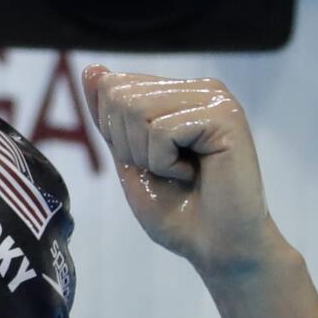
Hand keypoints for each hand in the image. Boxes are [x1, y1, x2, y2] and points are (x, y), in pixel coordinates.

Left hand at [81, 64, 288, 279]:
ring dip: (147, 157)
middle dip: (128, 146)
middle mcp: (199, 89)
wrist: (217, 247)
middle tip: (165, 171)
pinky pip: (161, 130)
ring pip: (137, 111)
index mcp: (178, 94)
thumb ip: (111, 117)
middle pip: (120, 97)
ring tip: (180, 173)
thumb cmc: (177, 212)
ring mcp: (215, 99)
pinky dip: (165, 164)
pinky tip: (193, 175)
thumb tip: (93, 69)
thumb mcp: (130, 159)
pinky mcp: (225, 115)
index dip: (116, 136)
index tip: (149, 163)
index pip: (112, 88)